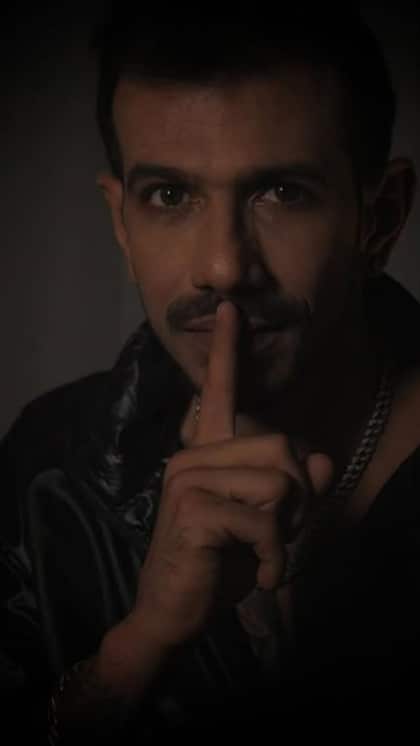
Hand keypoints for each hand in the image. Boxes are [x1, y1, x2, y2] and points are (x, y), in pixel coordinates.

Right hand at [132, 302, 332, 647]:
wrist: (173, 612)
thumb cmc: (219, 563)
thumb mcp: (268, 525)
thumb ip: (295, 491)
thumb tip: (322, 462)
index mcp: (208, 452)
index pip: (220, 392)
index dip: (230, 352)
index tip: (231, 309)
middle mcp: (193, 455)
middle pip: (283, 446)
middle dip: (299, 498)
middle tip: (280, 534)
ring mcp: (188, 478)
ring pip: (278, 483)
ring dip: (287, 531)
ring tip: (264, 554)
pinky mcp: (192, 508)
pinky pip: (264, 521)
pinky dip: (274, 556)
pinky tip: (257, 574)